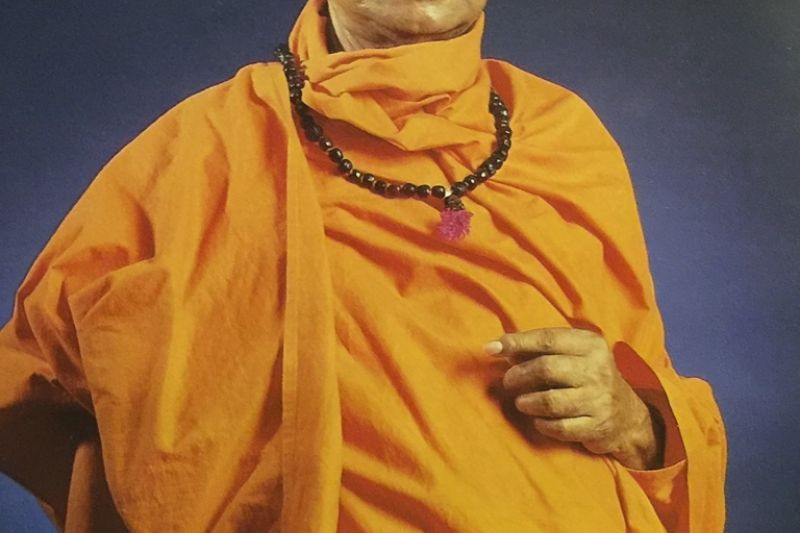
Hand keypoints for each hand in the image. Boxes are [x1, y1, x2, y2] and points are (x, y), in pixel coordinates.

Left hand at [485, 327, 662, 469]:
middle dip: (518, 376)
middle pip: (546, 369)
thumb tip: (497, 347)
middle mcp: (597, 370)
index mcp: (590, 344)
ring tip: (521, 402)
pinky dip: (542, 424)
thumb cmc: (587, 377)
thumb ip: (538, 349)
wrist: (626, 415)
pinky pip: (558, 427)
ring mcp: (599, 400)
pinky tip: (538, 419)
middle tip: (508, 382)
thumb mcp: (572, 354)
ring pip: (550, 401)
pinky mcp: (596, 427)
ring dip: (527, 402)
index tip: (490, 348)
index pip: (548, 339)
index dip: (516, 342)